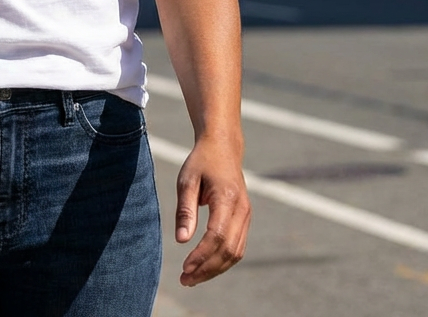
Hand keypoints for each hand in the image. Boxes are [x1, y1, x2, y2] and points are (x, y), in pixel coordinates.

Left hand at [174, 135, 250, 285]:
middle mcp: (242, 210)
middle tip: (185, 280)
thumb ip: (185, 210)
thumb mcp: (187, 180)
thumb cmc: (201, 162)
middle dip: (207, 269)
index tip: (184, 267)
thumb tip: (181, 241)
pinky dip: (222, 260)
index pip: (217, 236)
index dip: (202, 255)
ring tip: (192, 278)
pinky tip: (204, 265)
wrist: (222, 147)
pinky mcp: (244, 219)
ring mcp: (246, 216)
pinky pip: (237, 247)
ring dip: (215, 268)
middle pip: (229, 250)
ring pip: (236, 253)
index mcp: (227, 198)